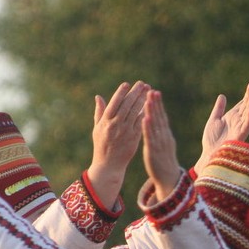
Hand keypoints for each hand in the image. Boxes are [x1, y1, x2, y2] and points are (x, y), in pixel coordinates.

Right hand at [86, 80, 149, 205]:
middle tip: (143, 84)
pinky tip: (151, 106)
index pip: (114, 103)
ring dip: (143, 101)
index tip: (127, 84)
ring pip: (135, 113)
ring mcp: (125, 131)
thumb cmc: (102, 145)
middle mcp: (115, 125)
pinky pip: (141, 124)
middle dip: (135, 93)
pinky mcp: (134, 138)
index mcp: (105, 121)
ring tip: (149, 92)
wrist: (109, 164)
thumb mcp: (97, 128)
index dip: (121, 93)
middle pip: (127, 106)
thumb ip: (99, 112)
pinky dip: (145, 114)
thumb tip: (99, 96)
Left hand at [142, 90, 180, 200]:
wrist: (169, 179)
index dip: (159, 105)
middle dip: (156, 104)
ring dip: (152, 112)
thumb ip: (159, 135)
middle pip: (160, 118)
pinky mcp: (155, 151)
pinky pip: (151, 138)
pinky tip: (144, 118)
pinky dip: (148, 128)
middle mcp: (165, 137)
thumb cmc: (163, 163)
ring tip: (148, 100)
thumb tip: (156, 125)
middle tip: (152, 90)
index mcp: (166, 136)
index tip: (154, 92)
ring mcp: (160, 144)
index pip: (162, 117)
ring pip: (156, 125)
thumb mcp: (163, 146)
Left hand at [195, 81, 248, 170]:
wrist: (210, 154)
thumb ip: (219, 109)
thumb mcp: (214, 120)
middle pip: (247, 105)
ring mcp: (240, 127)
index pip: (243, 103)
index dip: (248, 94)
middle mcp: (238, 121)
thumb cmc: (212, 140)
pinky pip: (247, 124)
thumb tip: (222, 96)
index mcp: (232, 117)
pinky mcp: (241, 135)